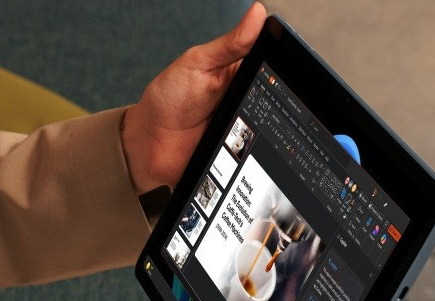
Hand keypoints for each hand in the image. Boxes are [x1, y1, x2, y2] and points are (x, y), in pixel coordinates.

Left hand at [121, 2, 266, 193]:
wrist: (148, 143)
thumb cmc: (168, 98)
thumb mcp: (198, 63)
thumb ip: (229, 44)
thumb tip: (257, 12)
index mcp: (241, 71)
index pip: (275, 63)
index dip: (285, 63)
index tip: (285, 63)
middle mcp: (249, 98)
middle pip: (281, 96)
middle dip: (277, 97)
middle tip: (253, 96)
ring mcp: (248, 126)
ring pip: (275, 126)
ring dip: (268, 125)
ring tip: (242, 118)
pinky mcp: (243, 153)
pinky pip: (261, 153)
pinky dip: (260, 151)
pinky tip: (245, 142)